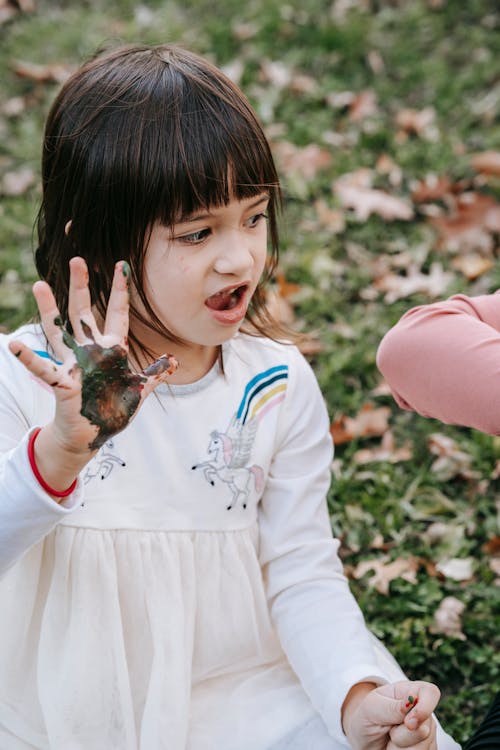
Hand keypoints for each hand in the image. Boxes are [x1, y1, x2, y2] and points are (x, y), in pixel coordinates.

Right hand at [9, 257, 176, 487]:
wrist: (92, 435)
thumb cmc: (112, 410)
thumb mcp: (139, 390)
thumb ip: (154, 373)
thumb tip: (174, 361)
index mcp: (111, 349)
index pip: (117, 313)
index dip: (120, 291)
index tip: (122, 266)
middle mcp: (90, 351)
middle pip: (83, 312)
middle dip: (80, 286)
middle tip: (78, 260)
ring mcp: (74, 364)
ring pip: (59, 331)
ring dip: (49, 309)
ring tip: (39, 285)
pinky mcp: (63, 383)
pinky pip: (43, 369)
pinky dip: (28, 359)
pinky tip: (13, 345)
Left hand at [342, 680, 439, 749]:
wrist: (365, 742)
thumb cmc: (367, 719)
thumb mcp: (372, 708)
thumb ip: (392, 706)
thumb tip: (412, 700)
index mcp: (410, 692)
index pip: (430, 693)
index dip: (424, 708)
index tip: (409, 723)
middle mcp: (422, 711)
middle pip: (425, 727)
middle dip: (403, 735)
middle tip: (389, 730)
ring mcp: (427, 732)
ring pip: (423, 746)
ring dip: (401, 747)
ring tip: (391, 739)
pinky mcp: (427, 749)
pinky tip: (395, 748)